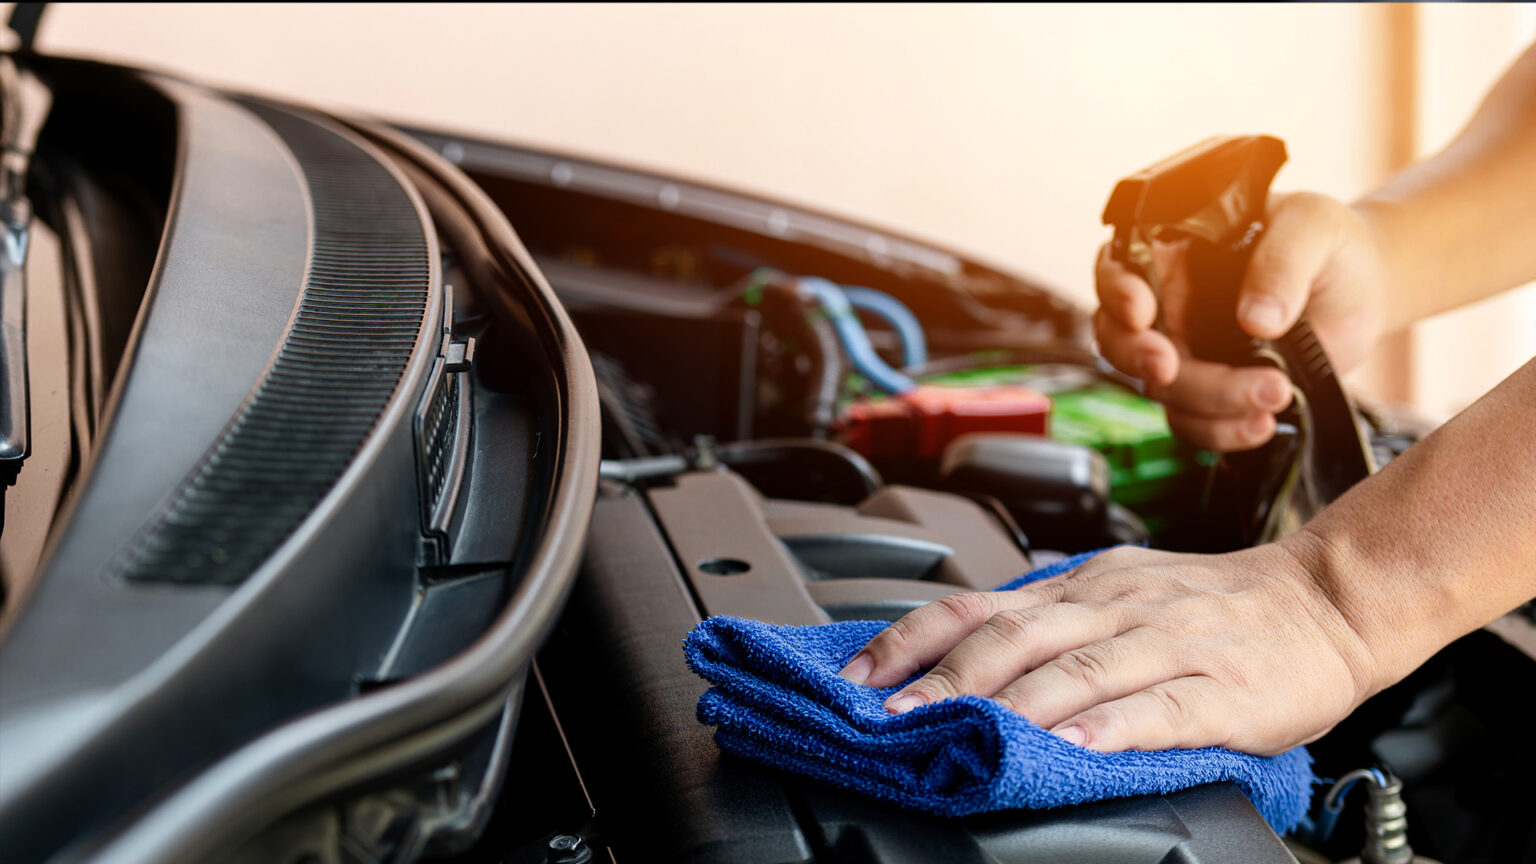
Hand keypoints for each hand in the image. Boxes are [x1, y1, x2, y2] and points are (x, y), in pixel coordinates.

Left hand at [836, 540, 1380, 755]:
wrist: (1326, 598)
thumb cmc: (1213, 604)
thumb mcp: (1117, 592)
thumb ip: (1048, 620)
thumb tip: (961, 651)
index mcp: (1081, 587)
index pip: (975, 605)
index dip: (910, 639)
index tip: (858, 678)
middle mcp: (1113, 606)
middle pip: (1010, 637)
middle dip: (939, 678)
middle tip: (888, 716)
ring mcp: (1166, 645)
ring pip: (1073, 669)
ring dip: (1005, 703)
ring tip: (956, 733)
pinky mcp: (1220, 689)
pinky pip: (1157, 707)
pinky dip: (1109, 726)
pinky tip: (1074, 746)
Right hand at [1094, 192, 1388, 451]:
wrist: (1363, 293)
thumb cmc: (1330, 245)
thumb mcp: (1313, 228)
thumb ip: (1283, 262)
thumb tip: (1255, 318)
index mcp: (1175, 252)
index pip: (1117, 268)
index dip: (1116, 292)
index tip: (1141, 312)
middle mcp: (1169, 304)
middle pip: (1120, 338)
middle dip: (1140, 359)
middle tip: (1170, 369)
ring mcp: (1189, 351)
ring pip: (1161, 389)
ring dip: (1208, 401)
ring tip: (1274, 392)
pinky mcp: (1213, 391)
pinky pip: (1194, 423)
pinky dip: (1222, 432)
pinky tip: (1263, 422)